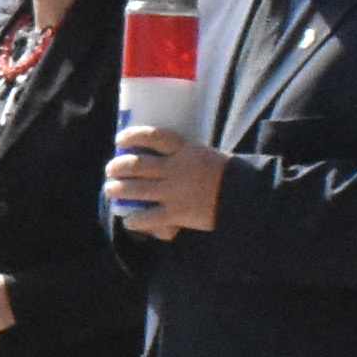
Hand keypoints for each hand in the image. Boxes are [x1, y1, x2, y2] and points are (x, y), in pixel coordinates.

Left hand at [101, 125, 224, 232]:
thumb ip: (186, 157)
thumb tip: (164, 162)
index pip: (153, 136)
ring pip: (138, 189)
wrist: (246, 197)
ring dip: (119, 189)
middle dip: (118, 166)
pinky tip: (129, 220)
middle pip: (138, 164)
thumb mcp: (207, 155)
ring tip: (110, 189)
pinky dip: (135, 220)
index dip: (133, 136)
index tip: (120, 139)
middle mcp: (176, 168)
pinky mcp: (177, 213)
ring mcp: (174, 191)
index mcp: (185, 150)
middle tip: (110, 169)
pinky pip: (149, 217)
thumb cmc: (229, 176)